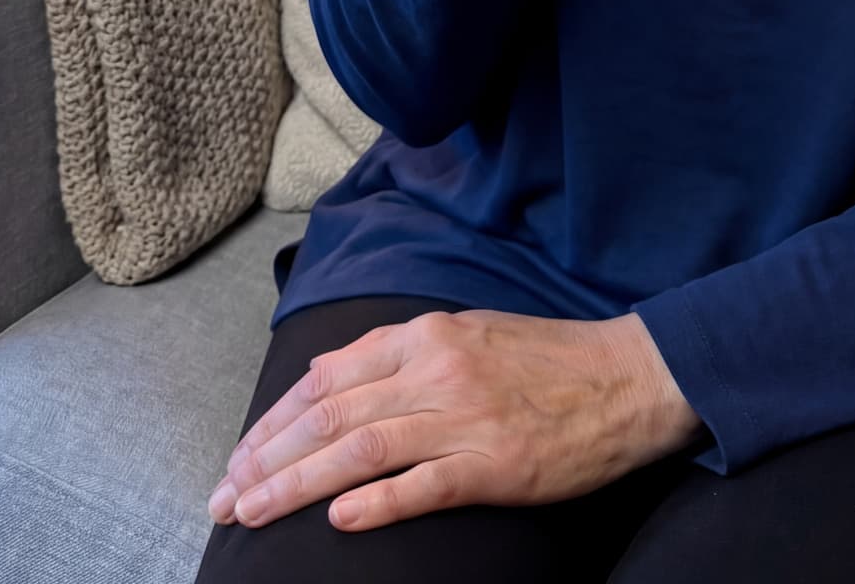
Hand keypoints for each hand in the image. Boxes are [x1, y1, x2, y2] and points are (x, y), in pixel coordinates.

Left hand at [206, 309, 707, 533]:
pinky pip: (421, 486)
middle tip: (225, 496)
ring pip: (360, 450)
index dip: (277, 418)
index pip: (330, 376)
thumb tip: (330, 374)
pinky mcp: (494, 464)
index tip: (239, 453)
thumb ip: (403, 352)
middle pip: (332, 416)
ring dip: (296, 485)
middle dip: (268, 459)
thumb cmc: (549, 358)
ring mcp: (465, 417)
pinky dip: (374, 503)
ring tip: (253, 514)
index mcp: (429, 333)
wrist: (629, 377)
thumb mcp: (470, 332)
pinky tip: (337, 521)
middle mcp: (438, 369)